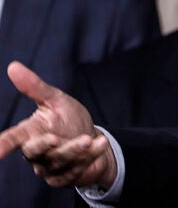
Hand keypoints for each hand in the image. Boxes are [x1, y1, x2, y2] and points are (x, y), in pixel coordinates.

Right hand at [0, 62, 116, 187]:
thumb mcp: (55, 100)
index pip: (12, 139)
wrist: (92, 139)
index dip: (3, 145)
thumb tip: (12, 66)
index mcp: (30, 133)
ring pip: (59, 160)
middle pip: (34, 152)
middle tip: (56, 137)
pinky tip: (100, 144)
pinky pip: (75, 170)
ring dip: (76, 150)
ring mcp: (50, 167)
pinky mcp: (65, 177)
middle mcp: (37, 153)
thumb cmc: (68, 119)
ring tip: (90, 138)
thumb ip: (35, 87)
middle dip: (45, 145)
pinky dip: (90, 157)